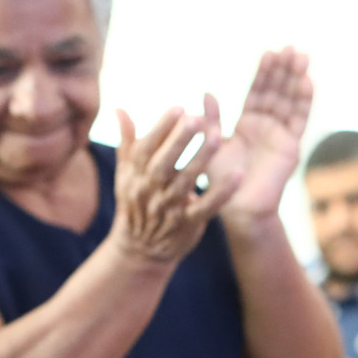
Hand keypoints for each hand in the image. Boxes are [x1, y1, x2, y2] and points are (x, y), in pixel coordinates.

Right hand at [111, 103, 240, 265]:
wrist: (140, 249)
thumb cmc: (136, 202)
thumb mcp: (126, 174)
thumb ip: (127, 142)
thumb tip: (119, 109)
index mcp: (136, 175)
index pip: (146, 148)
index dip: (161, 128)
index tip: (178, 108)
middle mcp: (151, 190)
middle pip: (164, 164)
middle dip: (179, 141)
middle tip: (197, 118)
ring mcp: (169, 208)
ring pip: (186, 182)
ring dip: (202, 159)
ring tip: (218, 136)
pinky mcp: (187, 223)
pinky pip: (207, 207)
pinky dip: (222, 192)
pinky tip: (238, 175)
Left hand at [210, 48, 312, 222]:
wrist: (238, 209)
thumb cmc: (221, 182)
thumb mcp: (211, 145)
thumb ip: (210, 121)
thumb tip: (207, 93)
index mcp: (248, 124)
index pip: (258, 92)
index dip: (264, 72)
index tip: (270, 51)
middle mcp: (267, 127)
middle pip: (277, 92)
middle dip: (284, 70)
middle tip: (291, 47)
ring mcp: (281, 137)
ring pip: (290, 102)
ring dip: (296, 79)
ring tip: (302, 56)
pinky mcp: (291, 147)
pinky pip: (299, 121)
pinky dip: (304, 102)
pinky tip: (308, 82)